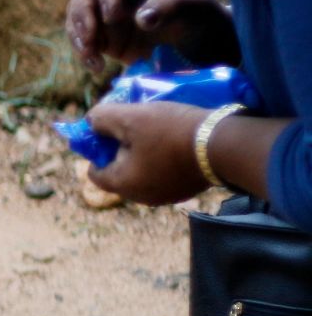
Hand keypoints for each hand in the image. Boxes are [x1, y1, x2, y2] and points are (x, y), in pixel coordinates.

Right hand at [65, 0, 238, 71]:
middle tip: (91, 37)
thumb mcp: (195, 6)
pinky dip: (83, 52)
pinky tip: (97, 67)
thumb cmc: (199, 17)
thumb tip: (141, 18)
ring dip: (78, 34)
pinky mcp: (101, 35)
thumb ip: (170, 5)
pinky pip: (80, 38)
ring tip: (93, 56)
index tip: (115, 16)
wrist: (196, 47)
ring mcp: (106, 11)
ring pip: (76, 12)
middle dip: (83, 12)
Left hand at [86, 101, 209, 204]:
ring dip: (144, 153)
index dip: (96, 150)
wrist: (225, 144)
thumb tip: (90, 120)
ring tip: (156, 131)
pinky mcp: (186, 190)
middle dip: (121, 150)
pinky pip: (165, 174)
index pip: (94, 173)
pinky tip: (174, 141)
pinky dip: (163, 160)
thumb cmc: (171, 131)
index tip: (108, 131)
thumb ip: (103, 118)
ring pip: (143, 173)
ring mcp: (166, 196)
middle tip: (134, 126)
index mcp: (123, 185)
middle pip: (120, 172)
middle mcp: (141, 197)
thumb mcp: (131, 118)